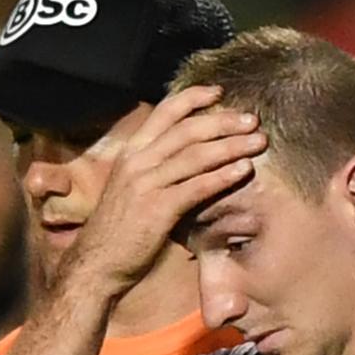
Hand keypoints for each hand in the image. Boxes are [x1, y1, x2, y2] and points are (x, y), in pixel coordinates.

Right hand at [52, 86, 265, 298]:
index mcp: (131, 152)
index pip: (164, 112)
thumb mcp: (130, 186)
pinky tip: (243, 170)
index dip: (193, 98)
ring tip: (258, 141)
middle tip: (252, 120)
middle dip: (223, 121)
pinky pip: (196, 187)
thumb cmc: (118, 227)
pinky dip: (222, 176)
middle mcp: (137, 161)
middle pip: (187, 130)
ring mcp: (146, 184)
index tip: (219, 92)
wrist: (96, 262)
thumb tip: (186, 154)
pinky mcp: (157, 209)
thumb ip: (154, 167)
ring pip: (195, 155)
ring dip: (231, 146)